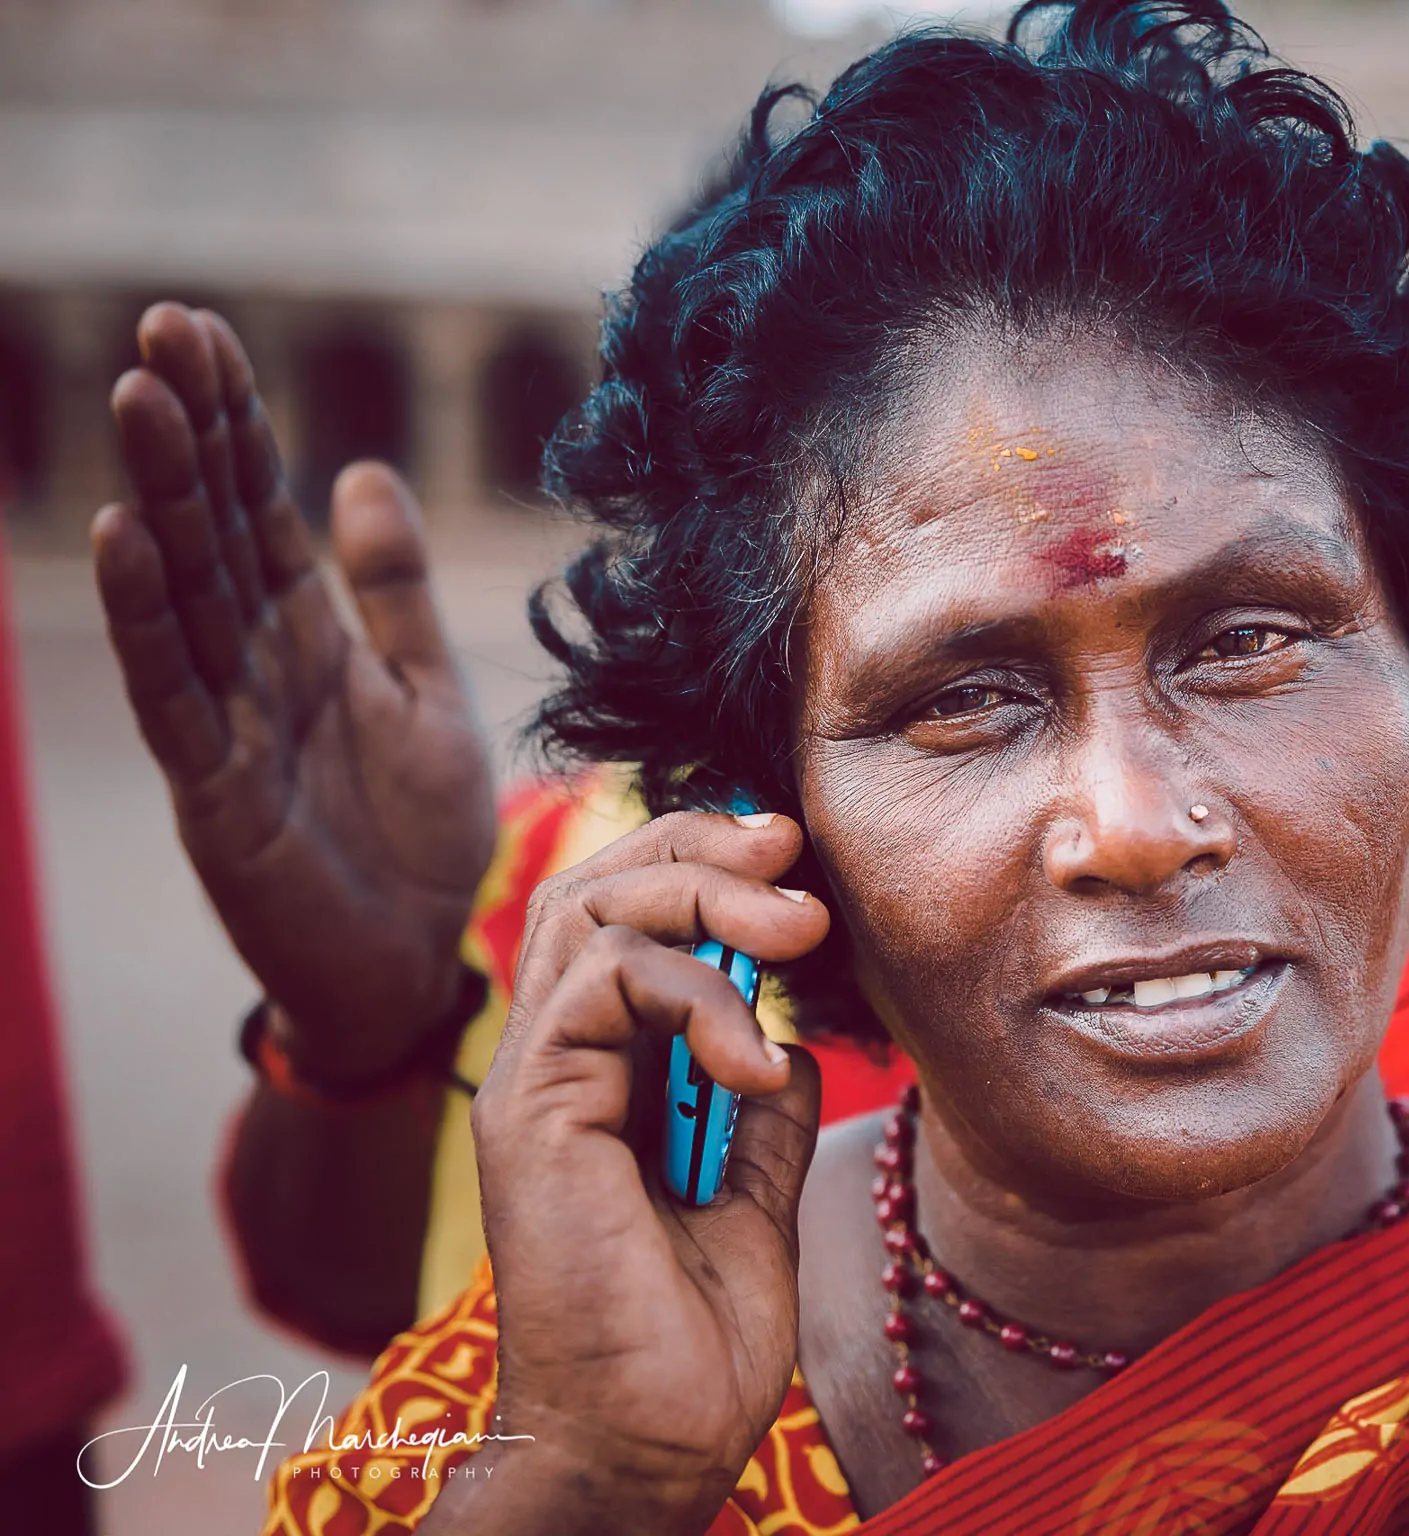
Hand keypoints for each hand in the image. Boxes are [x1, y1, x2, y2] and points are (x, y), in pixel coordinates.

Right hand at [92, 303, 495, 1079]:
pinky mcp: (213, 788)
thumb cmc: (418, 833)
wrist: (416, 961)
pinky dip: (147, 612)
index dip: (236, 421)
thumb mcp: (427, 690)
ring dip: (160, 494)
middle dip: (189, 430)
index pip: (262, 506)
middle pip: (214, 528)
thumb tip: (365, 468)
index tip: (203, 329)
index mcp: (308, 631)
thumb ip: (392, 590)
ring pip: (185, 589)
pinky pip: (174, 689)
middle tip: (160, 329)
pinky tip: (122, 533)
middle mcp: (254, 660)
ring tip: (137, 399)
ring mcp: (225, 720)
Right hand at [426, 812, 828, 1534]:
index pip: (627, 918)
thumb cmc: (692, 1347)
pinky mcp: (530, 1115)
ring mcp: (534, 1086)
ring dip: (705, 898)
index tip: (796, 854)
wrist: (652, 1448)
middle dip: (700, 844)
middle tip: (792, 847)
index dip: (703, 862)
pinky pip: (597, 986)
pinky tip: (754, 1064)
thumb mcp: (756, 1202)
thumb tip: (794, 1044)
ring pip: (588, 911)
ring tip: (799, 932)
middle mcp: (556, 1066)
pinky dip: (692, 998)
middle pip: (596, 887)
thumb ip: (763, 1117)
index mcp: (601, 1078)